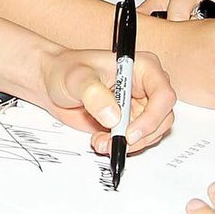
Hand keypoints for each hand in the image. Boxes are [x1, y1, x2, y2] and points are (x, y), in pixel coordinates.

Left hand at [37, 47, 175, 155]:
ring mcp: (137, 106)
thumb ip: (94, 94)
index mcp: (141, 67)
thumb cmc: (65, 69)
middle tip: (116, 142)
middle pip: (163, 118)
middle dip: (141, 136)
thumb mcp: (77, 78)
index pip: (163, 95)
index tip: (130, 133)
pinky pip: (135, 141)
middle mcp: (144, 87)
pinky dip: (120, 146)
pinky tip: (100, 140)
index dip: (153, 117)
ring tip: (101, 141)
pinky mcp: (128, 122)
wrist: (51, 82)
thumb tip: (113, 117)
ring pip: (151, 133)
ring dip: (128, 144)